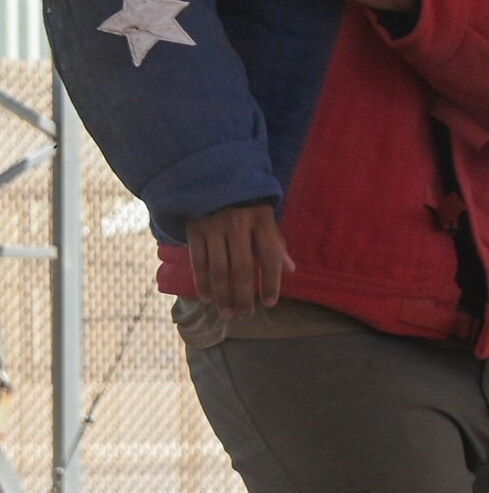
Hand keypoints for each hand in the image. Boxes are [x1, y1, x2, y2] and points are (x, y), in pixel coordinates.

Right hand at [186, 204, 294, 318]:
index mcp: (262, 220)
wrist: (212, 177)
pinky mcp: (194, 228)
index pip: (270, 258)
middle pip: (242, 269)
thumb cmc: (246, 203)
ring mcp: (213, 226)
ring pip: (218, 269)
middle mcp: (237, 224)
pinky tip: (208, 298)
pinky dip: (202, 282)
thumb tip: (290, 270)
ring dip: (223, 295)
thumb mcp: (266, 218)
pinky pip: (198, 261)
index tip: (269, 303)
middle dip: (243, 296)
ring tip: (227, 313)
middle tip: (245, 316)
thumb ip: (276, 243)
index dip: (270, 283)